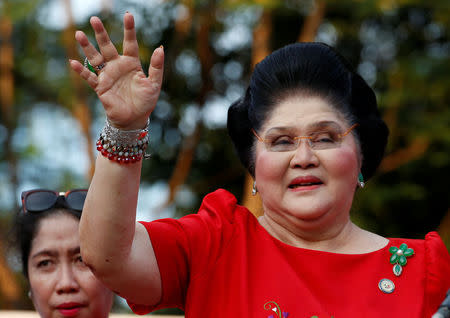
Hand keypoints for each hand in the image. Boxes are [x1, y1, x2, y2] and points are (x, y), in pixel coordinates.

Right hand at [70, 12, 163, 129]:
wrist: (134, 119)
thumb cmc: (145, 101)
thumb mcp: (154, 84)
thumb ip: (156, 67)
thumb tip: (160, 48)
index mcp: (132, 64)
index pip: (130, 43)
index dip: (129, 30)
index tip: (128, 15)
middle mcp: (117, 66)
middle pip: (107, 46)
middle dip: (101, 33)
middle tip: (94, 19)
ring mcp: (107, 76)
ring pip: (95, 58)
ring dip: (87, 47)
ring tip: (79, 33)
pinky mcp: (100, 87)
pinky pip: (89, 77)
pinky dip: (81, 70)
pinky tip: (73, 62)